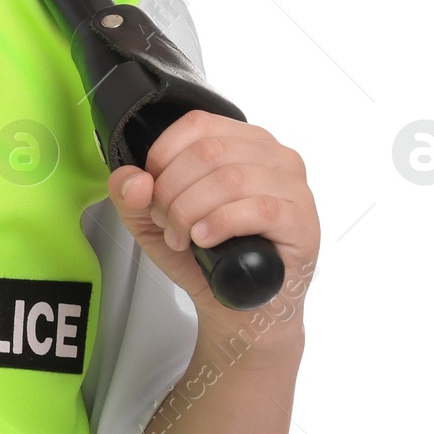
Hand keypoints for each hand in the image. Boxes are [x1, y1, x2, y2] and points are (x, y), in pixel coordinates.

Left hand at [107, 111, 318, 353]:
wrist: (238, 307)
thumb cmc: (206, 256)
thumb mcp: (152, 222)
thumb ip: (131, 196)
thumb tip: (135, 180)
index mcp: (240, 141)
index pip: (196, 125)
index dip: (163, 159)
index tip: (153, 194)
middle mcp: (272, 156)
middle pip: (208, 151)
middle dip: (173, 192)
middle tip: (166, 223)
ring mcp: (293, 187)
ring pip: (230, 179)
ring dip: (192, 212)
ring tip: (183, 238)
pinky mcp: (302, 221)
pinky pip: (259, 209)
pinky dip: (220, 224)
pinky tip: (205, 240)